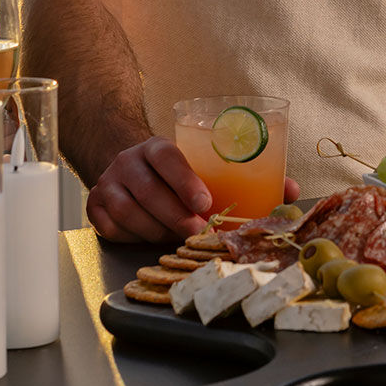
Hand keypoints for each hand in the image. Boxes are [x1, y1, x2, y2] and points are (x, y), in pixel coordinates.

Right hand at [84, 138, 305, 242]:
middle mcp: (128, 161)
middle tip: (197, 233)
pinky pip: (110, 227)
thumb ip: (246, 176)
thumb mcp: (203, 165)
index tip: (205, 203)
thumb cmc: (176, 173)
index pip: (167, 157)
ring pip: (128, 211)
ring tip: (176, 238)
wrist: (129, 166)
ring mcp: (107, 182)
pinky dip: (132, 237)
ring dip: (155, 231)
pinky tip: (149, 237)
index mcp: (156, 147)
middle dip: (175, 216)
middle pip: (147, 190)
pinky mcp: (94, 205)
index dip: (185, 180)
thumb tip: (291, 192)